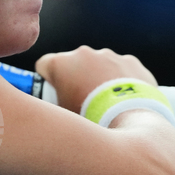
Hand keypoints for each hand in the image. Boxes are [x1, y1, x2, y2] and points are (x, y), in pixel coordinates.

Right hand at [35, 46, 158, 113]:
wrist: (130, 120)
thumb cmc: (91, 120)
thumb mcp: (62, 117)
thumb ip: (55, 106)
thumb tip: (55, 110)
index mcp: (61, 64)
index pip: (44, 66)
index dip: (48, 81)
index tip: (55, 94)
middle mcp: (83, 53)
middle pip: (73, 64)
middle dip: (76, 79)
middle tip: (82, 102)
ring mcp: (109, 55)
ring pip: (98, 65)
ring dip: (98, 78)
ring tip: (106, 103)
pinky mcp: (130, 61)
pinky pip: (120, 68)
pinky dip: (120, 80)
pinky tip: (124, 99)